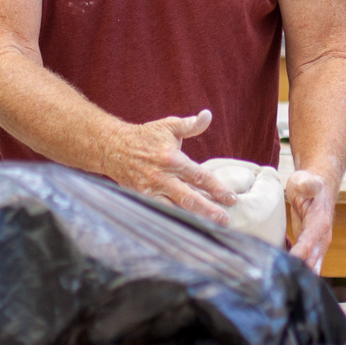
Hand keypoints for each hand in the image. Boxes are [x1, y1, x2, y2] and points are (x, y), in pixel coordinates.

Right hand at [100, 109, 238, 221]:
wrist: (113, 148)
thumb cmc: (146, 136)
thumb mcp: (169, 126)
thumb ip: (190, 125)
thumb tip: (208, 115)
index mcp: (172, 160)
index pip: (199, 177)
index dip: (217, 188)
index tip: (232, 198)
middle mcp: (161, 178)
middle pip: (189, 199)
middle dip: (209, 211)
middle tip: (225, 221)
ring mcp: (150, 191)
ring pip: (174, 210)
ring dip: (193, 220)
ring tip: (210, 230)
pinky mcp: (141, 199)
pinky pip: (160, 213)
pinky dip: (174, 221)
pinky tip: (188, 229)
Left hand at [285, 168, 336, 272]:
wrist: (318, 190)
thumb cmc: (308, 184)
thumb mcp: (305, 180)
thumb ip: (307, 183)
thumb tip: (309, 186)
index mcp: (320, 224)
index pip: (308, 245)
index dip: (297, 256)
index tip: (283, 266)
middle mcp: (321, 240)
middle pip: (310, 263)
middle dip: (295, 273)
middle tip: (275, 282)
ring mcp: (316, 247)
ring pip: (308, 269)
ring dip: (293, 275)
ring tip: (274, 282)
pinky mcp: (309, 251)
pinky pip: (302, 266)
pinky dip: (290, 269)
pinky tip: (276, 267)